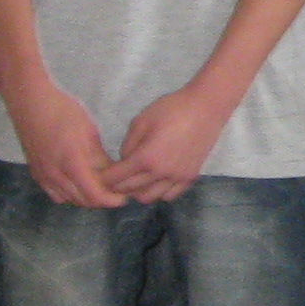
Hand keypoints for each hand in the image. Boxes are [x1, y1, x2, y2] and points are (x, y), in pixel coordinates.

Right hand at [16, 82, 116, 206]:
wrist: (30, 102)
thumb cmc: (63, 111)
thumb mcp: (89, 132)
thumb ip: (100, 157)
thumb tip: (113, 173)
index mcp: (72, 163)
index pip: (94, 195)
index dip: (111, 200)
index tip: (122, 197)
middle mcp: (55, 175)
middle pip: (82, 200)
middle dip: (100, 200)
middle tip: (114, 192)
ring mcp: (43, 175)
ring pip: (68, 199)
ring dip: (84, 198)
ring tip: (97, 187)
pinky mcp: (36, 173)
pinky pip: (55, 194)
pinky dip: (68, 194)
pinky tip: (77, 184)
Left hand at [106, 86, 229, 202]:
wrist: (206, 108)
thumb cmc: (171, 109)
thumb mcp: (141, 121)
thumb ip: (128, 144)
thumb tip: (124, 160)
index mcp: (146, 159)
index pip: (117, 178)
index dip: (104, 179)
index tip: (98, 177)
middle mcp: (161, 174)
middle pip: (131, 191)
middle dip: (118, 187)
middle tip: (114, 178)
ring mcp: (177, 178)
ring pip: (150, 198)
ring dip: (138, 192)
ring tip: (136, 180)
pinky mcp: (190, 177)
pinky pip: (170, 196)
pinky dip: (159, 192)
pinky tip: (156, 181)